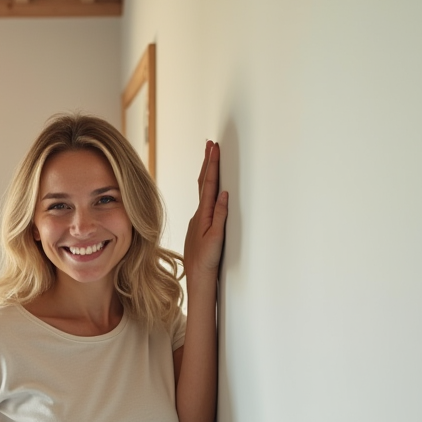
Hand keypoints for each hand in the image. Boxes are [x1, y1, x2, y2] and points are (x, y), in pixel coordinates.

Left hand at [184, 140, 228, 277]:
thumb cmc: (206, 260)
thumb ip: (220, 215)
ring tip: (209, 159)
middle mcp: (199, 214)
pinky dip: (207, 188)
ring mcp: (199, 219)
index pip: (208, 184)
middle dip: (208, 163)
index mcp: (203, 214)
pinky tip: (208, 187)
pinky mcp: (201, 225)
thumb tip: (224, 193)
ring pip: (203, 191)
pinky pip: (204, 201)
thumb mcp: (215, 237)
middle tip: (210, 145)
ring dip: (207, 174)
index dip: (212, 165)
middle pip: (203, 183)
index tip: (213, 148)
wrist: (197, 276)